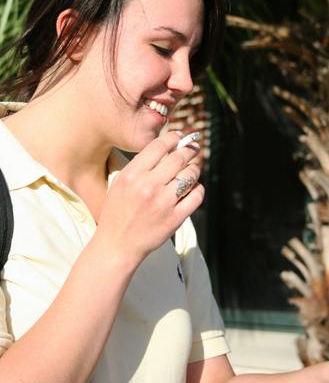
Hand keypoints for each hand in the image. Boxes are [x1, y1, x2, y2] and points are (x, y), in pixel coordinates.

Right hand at [96, 131, 203, 264]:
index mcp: (133, 175)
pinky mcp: (175, 218)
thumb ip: (140, 166)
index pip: (159, 146)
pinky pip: (196, 196)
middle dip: (190, 150)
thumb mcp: (120, 183)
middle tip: (193, 148)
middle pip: (179, 157)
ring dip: (195, 169)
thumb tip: (164, 148)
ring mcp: (163, 203)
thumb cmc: (117, 213)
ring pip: (191, 175)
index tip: (179, 137)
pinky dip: (198, 189)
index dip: (173, 137)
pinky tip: (194, 188)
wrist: (117, 245)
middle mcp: (148, 186)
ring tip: (193, 169)